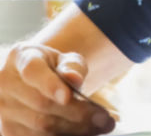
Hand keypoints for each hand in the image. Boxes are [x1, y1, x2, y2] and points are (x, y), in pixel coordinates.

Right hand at [0, 43, 115, 135]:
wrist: (35, 81)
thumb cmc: (54, 68)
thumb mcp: (66, 59)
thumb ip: (73, 66)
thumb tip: (74, 79)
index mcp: (22, 57)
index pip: (33, 71)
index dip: (50, 85)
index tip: (68, 97)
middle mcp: (6, 83)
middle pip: (43, 104)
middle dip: (79, 114)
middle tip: (106, 119)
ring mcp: (4, 109)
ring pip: (41, 126)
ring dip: (75, 129)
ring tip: (101, 126)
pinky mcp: (8, 130)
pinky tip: (83, 134)